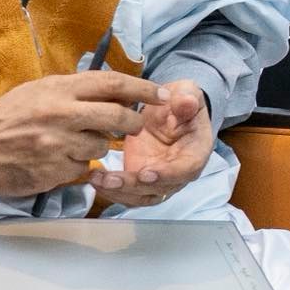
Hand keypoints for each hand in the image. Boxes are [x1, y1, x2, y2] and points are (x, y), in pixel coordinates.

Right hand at [0, 70, 160, 200]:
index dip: (143, 88)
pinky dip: (77, 162)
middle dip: (133, 121)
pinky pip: (81, 166)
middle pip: (117, 116)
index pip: (113, 83)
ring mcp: (59, 144)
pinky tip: (57, 158)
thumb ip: (74, 91)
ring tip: (72, 140)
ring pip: (100, 144)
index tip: (163, 94)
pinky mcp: (55, 171)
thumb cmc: (6, 116)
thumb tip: (113, 91)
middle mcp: (62, 114)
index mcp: (59, 88)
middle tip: (135, 125)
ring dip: (96, 143)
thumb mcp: (38, 90)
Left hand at [91, 80, 212, 207]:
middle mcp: (178, 172)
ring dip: (118, 192)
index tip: (146, 173)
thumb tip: (187, 102)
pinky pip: (127, 192)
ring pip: (140, 196)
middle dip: (133, 186)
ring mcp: (158, 178)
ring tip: (97, 179)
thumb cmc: (181, 102)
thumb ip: (188, 99)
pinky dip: (110, 189)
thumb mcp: (187, 93)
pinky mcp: (139, 177)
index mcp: (195, 152)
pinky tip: (94, 177)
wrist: (170, 108)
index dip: (167, 175)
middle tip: (111, 179)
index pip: (185, 170)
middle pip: (159, 189)